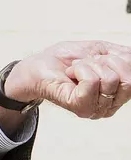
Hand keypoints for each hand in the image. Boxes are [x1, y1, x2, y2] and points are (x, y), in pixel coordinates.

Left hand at [5, 41, 130, 118]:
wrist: (37, 66)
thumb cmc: (65, 59)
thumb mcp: (100, 51)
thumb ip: (123, 56)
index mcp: (117, 93)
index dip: (117, 59)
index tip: (98, 59)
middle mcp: (111, 105)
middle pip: (128, 79)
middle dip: (105, 61)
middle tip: (86, 64)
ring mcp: (97, 109)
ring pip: (110, 78)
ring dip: (89, 65)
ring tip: (76, 70)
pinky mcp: (81, 107)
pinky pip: (93, 82)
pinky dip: (80, 70)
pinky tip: (71, 75)